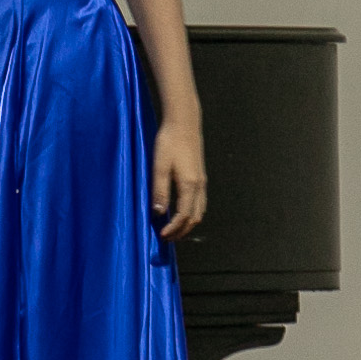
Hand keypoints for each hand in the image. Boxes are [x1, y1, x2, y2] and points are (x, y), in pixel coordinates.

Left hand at [152, 115, 206, 241]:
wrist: (184, 122)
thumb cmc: (169, 141)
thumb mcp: (159, 166)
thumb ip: (159, 190)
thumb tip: (158, 212)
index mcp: (189, 185)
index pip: (184, 216)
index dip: (173, 229)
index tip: (162, 236)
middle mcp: (199, 186)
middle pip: (195, 217)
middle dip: (182, 231)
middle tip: (167, 237)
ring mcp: (202, 181)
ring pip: (199, 211)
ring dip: (187, 223)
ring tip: (173, 228)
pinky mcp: (200, 176)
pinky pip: (200, 202)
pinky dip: (191, 213)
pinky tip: (180, 211)